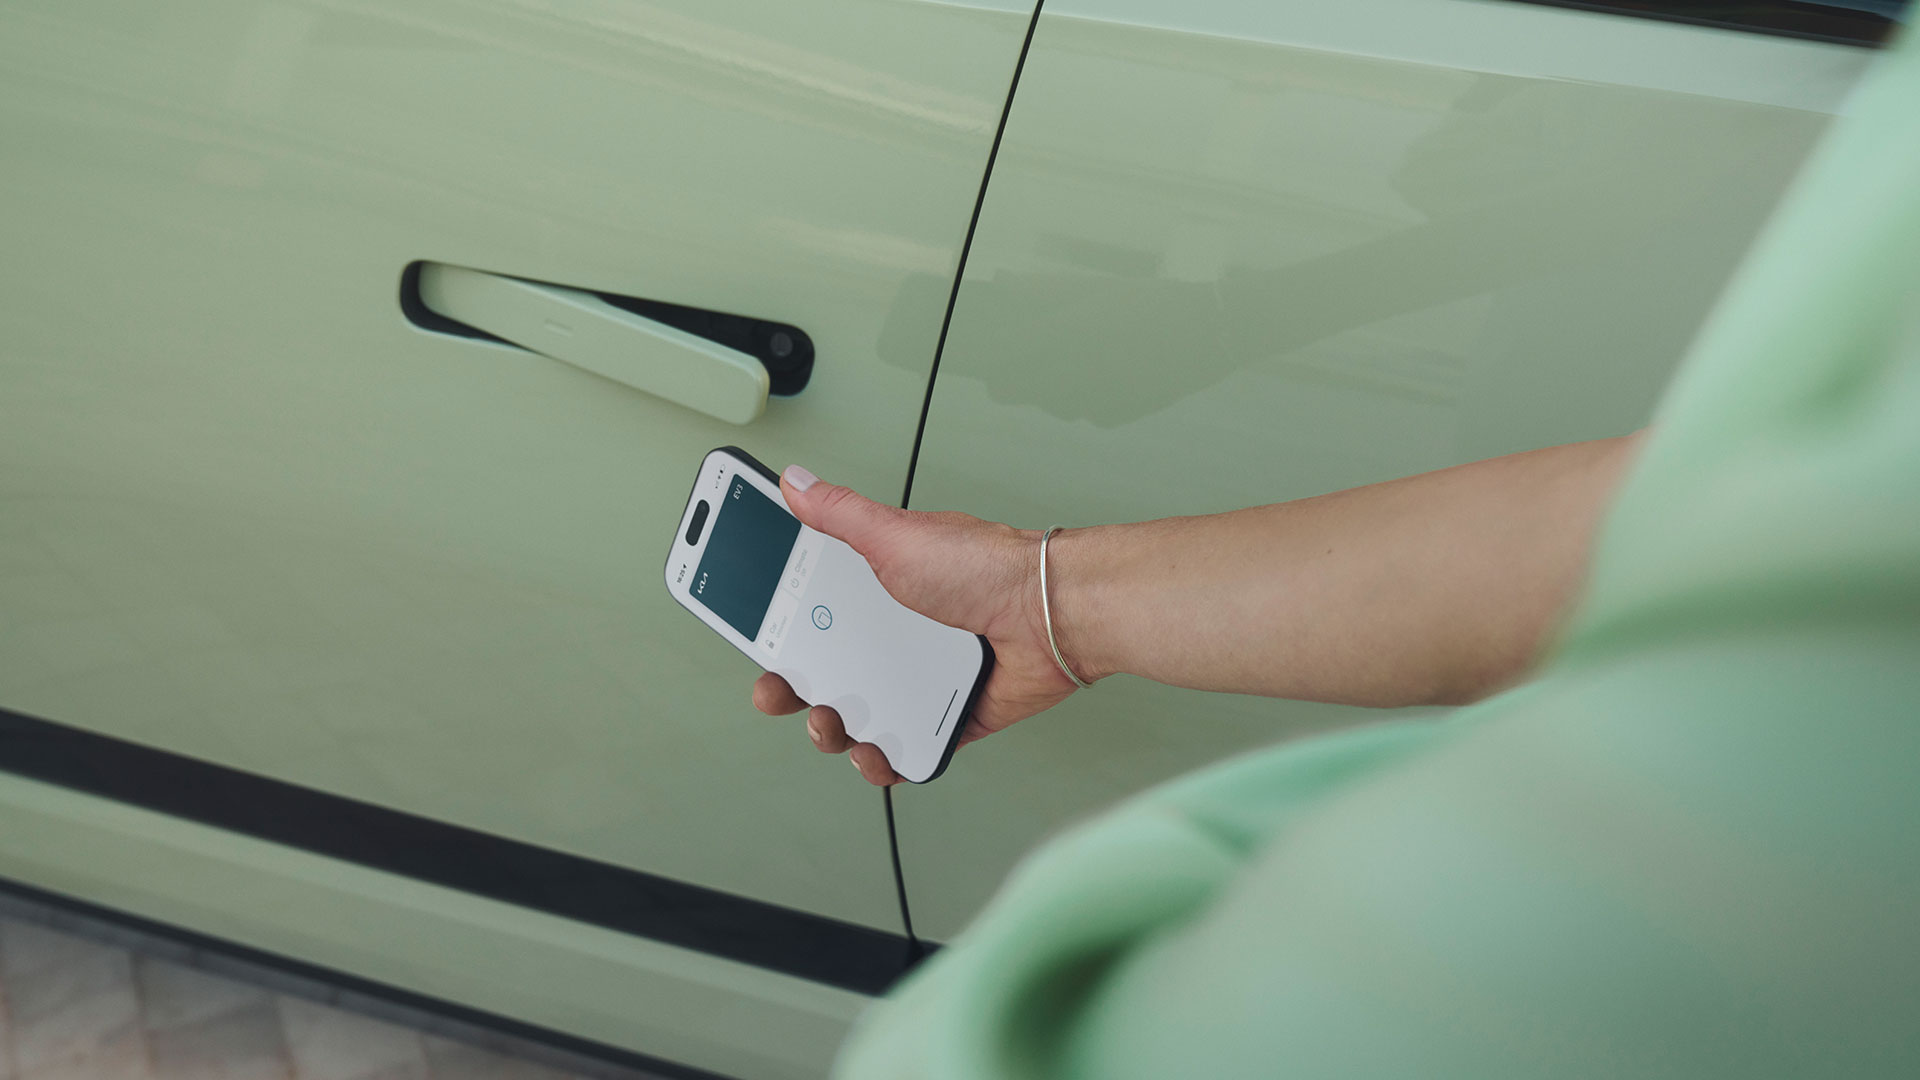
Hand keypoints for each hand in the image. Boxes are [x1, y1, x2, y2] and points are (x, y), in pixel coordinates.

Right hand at [751, 465, 1084, 784]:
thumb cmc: (985, 569)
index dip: (778, 631)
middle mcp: (898, 636)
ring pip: (859, 718)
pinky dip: (885, 760)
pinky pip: (908, 750)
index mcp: (879, 592)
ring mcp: (922, 679)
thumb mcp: (896, 537)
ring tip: (830, 722)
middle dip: (791, 689)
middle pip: (826, 673)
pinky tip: (874, 753)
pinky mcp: (951, 717)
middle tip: (778, 691)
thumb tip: (795, 482)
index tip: (755, 642)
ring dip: (832, 730)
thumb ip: (840, 514)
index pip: (811, 613)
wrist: (1048, 615)